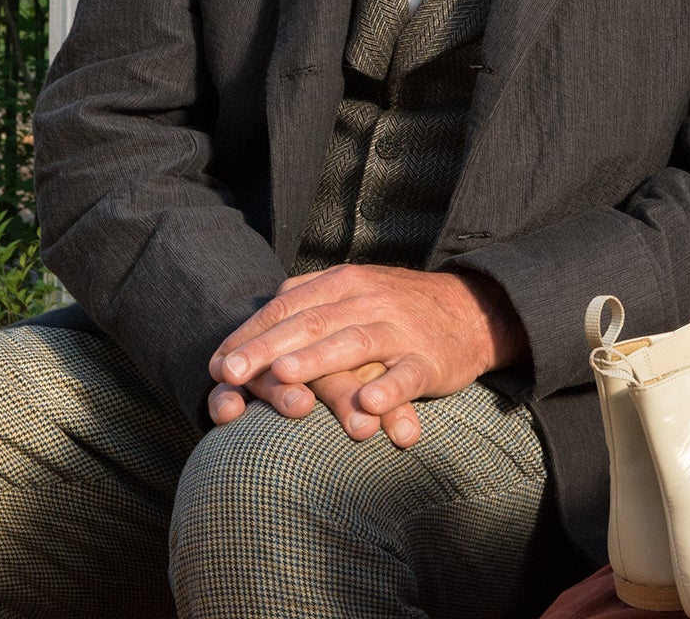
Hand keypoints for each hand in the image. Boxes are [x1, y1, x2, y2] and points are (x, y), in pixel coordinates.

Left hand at [208, 264, 525, 435]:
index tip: (218, 365)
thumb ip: (304, 304)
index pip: (288, 306)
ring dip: (317, 360)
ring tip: (284, 377)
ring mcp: (400, 329)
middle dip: (268, 348)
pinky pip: (406, 374)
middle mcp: (368, 300)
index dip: (251, 334)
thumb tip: (247, 332)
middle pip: (312, 323)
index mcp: (343, 282)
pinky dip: (389, 389)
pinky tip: (369, 406)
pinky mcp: (429, 360)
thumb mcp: (351, 293)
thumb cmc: (395, 310)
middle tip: (232, 374)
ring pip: (354, 343)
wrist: (471, 311)